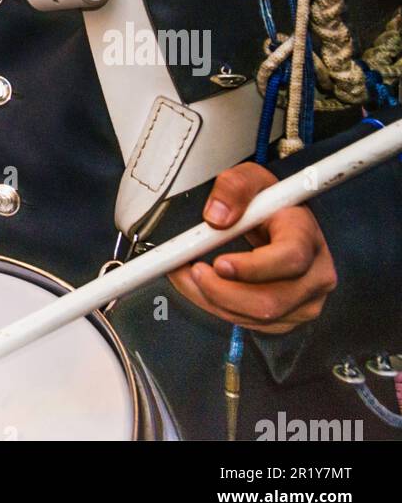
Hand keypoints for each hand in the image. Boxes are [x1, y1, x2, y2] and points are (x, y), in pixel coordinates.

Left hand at [168, 162, 336, 333]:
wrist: (279, 222)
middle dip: (222, 291)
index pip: (290, 259)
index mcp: (307, 235)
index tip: (219, 263)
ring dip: (213, 300)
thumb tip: (216, 217)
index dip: (253, 267)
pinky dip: (218, 308)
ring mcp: (305, 301)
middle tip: (192, 271)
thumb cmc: (268, 202)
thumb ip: (233, 187)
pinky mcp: (289, 318)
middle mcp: (315, 273)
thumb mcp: (250, 178)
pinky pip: (251, 324)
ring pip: (258, 318)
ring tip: (187, 275)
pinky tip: (203, 288)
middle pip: (271, 300)